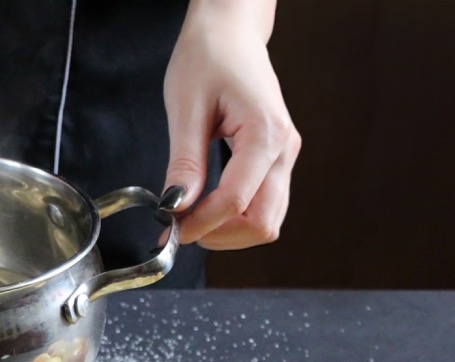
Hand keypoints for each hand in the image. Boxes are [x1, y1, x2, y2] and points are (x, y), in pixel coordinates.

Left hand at [163, 0, 300, 249]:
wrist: (230, 31)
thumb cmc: (209, 56)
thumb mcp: (185, 107)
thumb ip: (185, 162)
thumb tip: (177, 206)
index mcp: (266, 133)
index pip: (236, 202)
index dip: (201, 224)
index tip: (170, 229)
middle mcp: (284, 149)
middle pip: (263, 223)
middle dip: (220, 236)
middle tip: (180, 230)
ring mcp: (284, 156)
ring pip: (266, 220)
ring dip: (228, 232)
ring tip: (190, 220)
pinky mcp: (276, 159)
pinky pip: (262, 205)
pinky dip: (234, 217)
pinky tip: (205, 208)